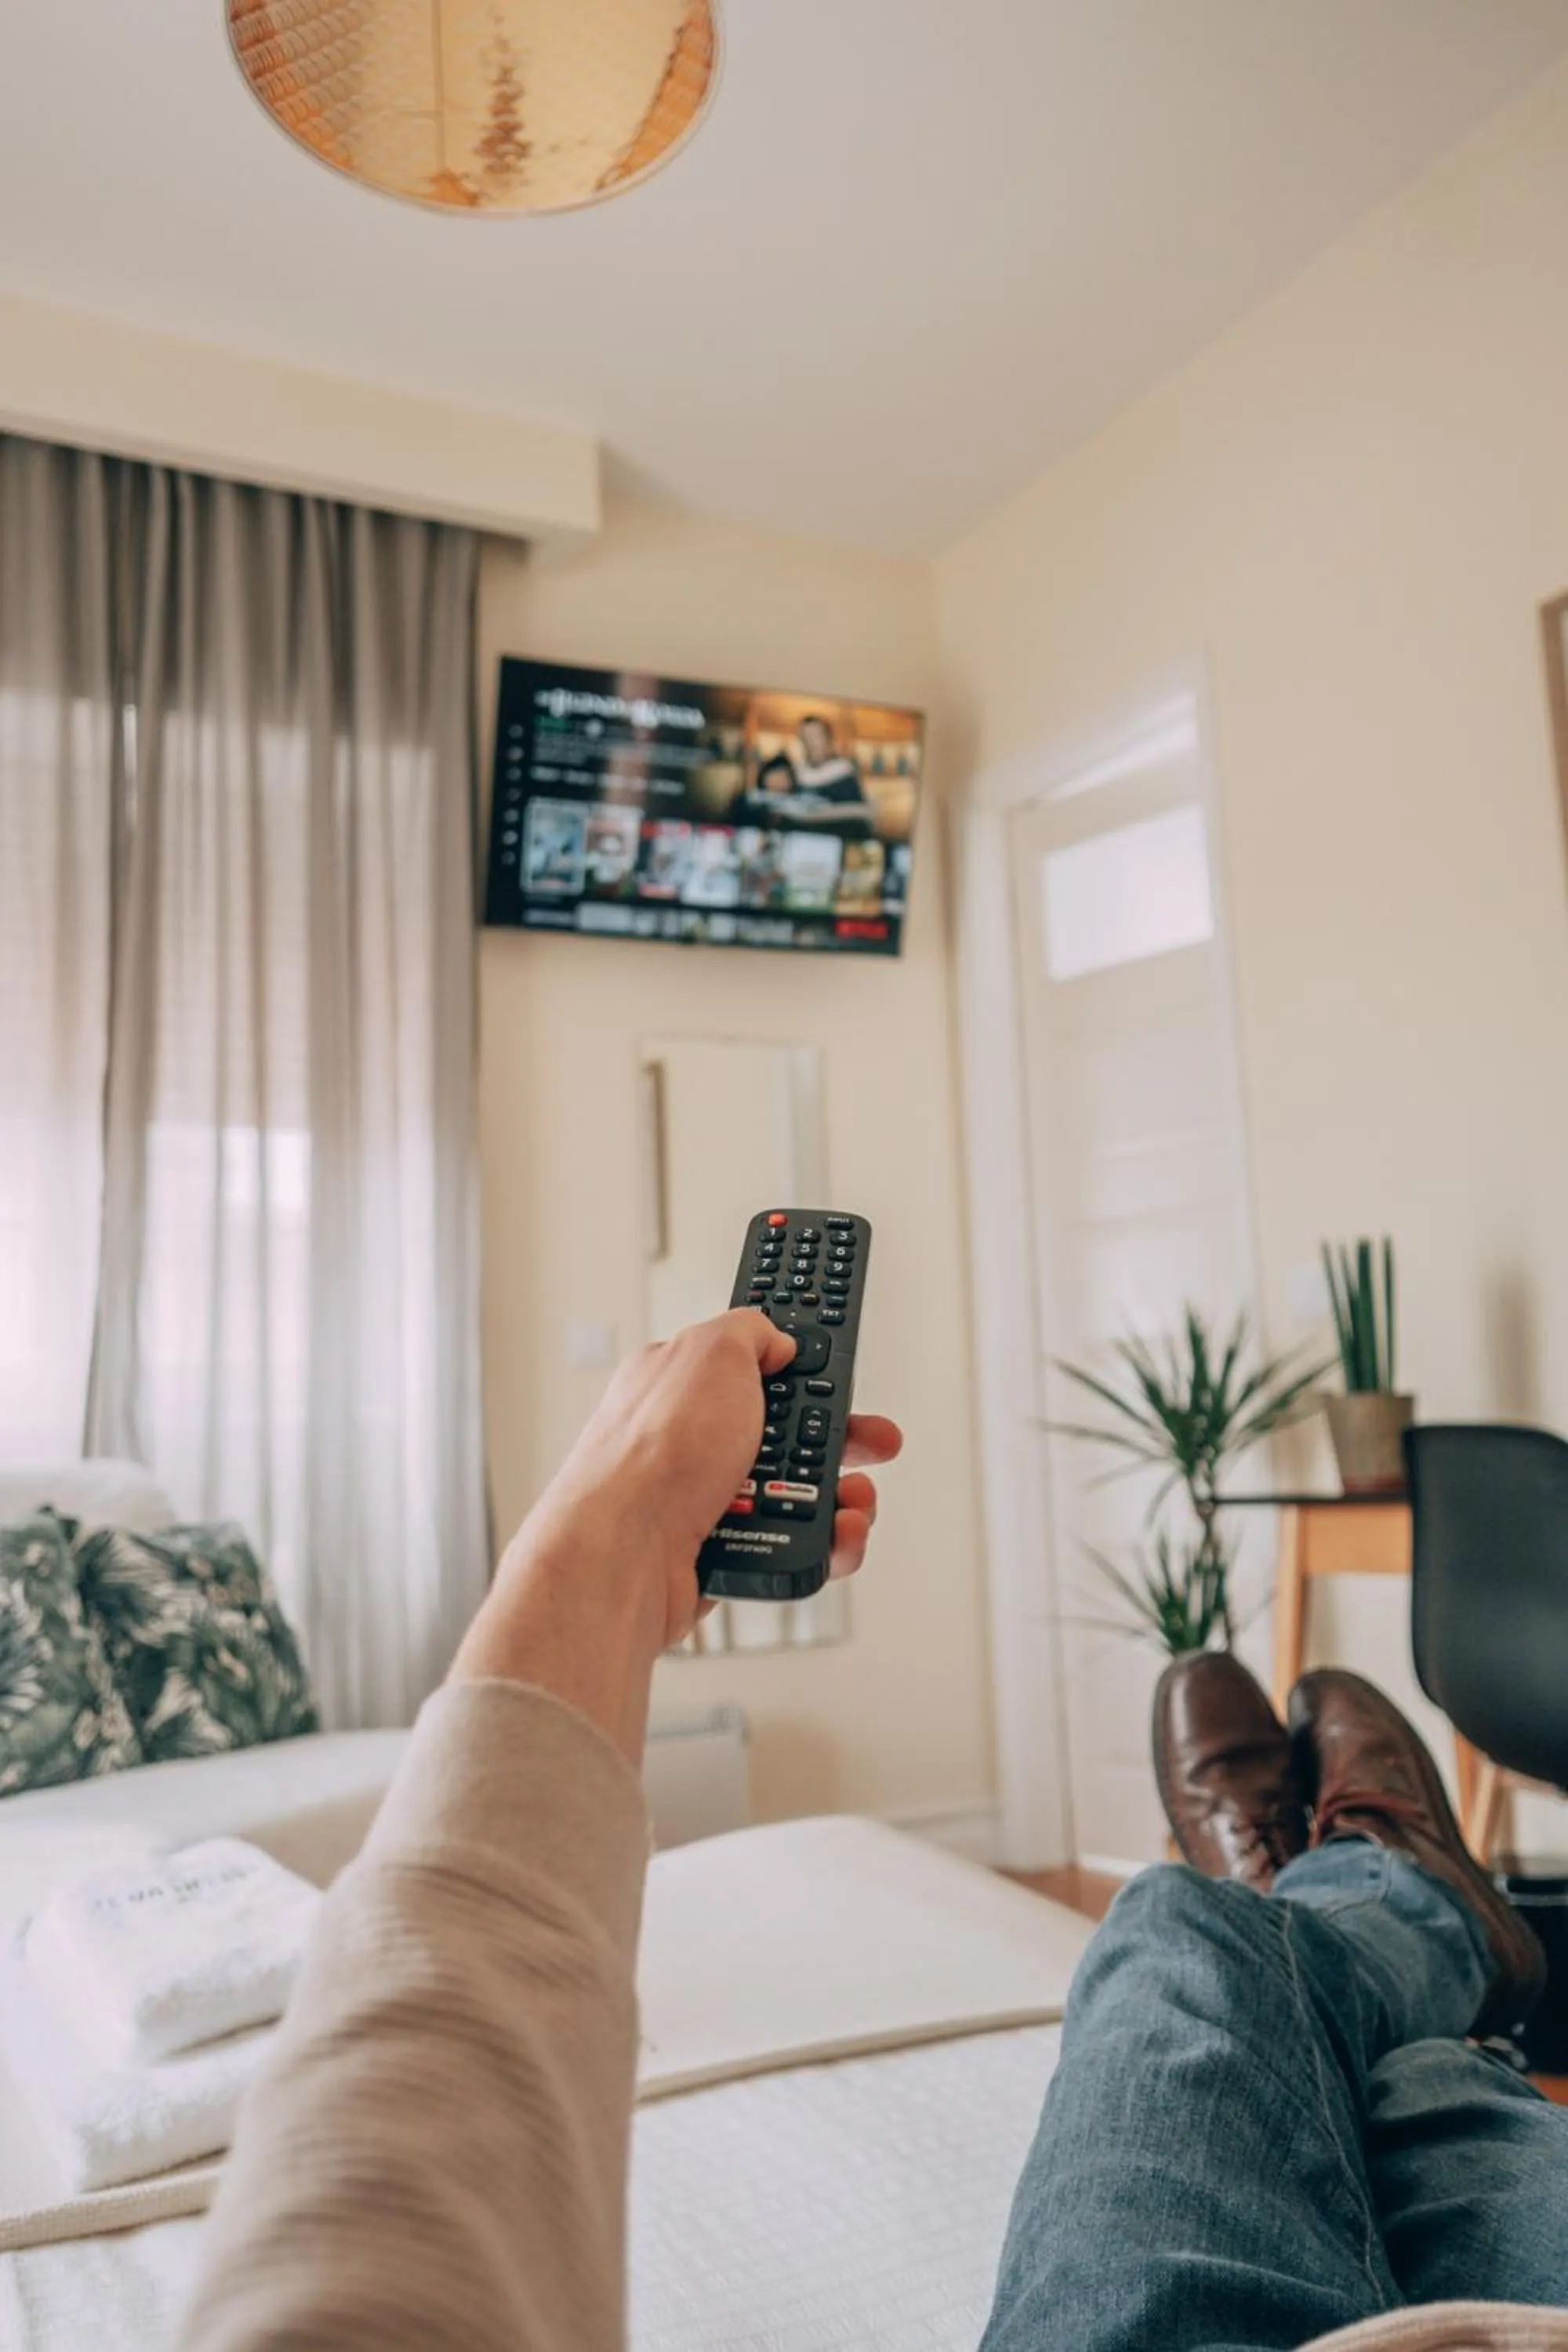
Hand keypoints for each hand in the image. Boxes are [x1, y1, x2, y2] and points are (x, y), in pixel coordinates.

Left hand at [451, 1310, 902, 1758]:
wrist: (626, 1555)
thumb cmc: (654, 1454)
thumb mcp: (713, 1350)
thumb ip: (749, 1331)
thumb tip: (776, 1341)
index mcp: (687, 1384)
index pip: (757, 1366)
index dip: (803, 1368)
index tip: (839, 1371)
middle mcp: (695, 1442)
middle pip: (792, 1434)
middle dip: (842, 1439)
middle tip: (871, 1442)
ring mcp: (711, 1499)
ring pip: (803, 1496)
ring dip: (842, 1497)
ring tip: (848, 1502)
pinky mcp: (727, 1551)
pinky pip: (795, 1546)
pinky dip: (824, 1544)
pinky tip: (833, 1537)